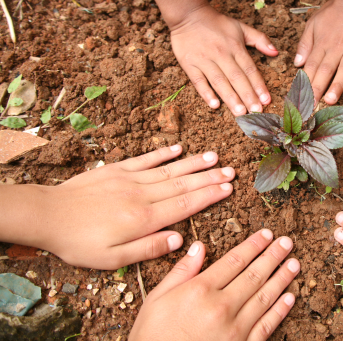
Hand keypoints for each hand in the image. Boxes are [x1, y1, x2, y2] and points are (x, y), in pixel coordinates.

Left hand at [38, 145, 233, 268]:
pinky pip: (145, 159)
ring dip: (193, 163)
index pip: (185, 205)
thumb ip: (148, 248)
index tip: (228, 188)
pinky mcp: (116, 170)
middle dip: (209, 177)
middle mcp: (142, 195)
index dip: (209, 195)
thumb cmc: (79, 242)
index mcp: (144, 219)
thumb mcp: (113, 258)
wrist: (47, 215)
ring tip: (214, 157)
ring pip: (169, 170)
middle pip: (183, 185)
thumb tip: (180, 239)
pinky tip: (178, 148)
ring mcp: (130, 179)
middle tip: (231, 171)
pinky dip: (163, 153)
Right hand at [130, 230, 299, 340]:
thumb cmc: (152, 336)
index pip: (234, 260)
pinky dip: (280, 311)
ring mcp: (234, 329)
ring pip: (264, 297)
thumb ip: (181, 272)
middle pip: (254, 275)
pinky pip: (266, 326)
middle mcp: (221, 307)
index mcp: (200, 290)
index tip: (267, 234)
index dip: (253, 245)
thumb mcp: (156, 299)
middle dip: (273, 256)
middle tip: (287, 242)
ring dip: (281, 279)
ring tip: (294, 264)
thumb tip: (198, 247)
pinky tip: (289, 297)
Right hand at [171, 5, 277, 115]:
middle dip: (248, 96)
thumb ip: (260, 39)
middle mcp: (221, 54)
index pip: (250, 69)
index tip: (266, 100)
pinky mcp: (189, 64)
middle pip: (237, 78)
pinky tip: (215, 105)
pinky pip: (198, 81)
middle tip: (256, 112)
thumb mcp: (241, 27)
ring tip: (240, 112)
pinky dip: (206, 93)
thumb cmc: (217, 23)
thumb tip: (276, 52)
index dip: (259, 86)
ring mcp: (205, 60)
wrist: (188, 14)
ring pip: (220, 82)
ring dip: (230, 98)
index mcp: (235, 47)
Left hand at [294, 0, 342, 103]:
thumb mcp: (313, 24)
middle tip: (312, 106)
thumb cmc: (333, 12)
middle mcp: (336, 47)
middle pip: (326, 70)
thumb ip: (305, 44)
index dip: (305, 83)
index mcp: (322, 43)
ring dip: (337, 86)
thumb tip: (297, 64)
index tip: (301, 98)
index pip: (312, 66)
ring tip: (330, 100)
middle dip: (318, 89)